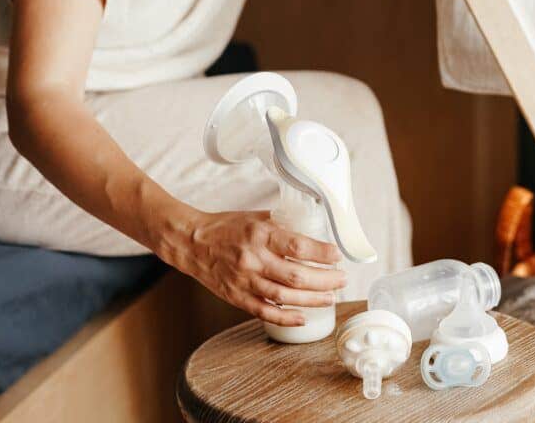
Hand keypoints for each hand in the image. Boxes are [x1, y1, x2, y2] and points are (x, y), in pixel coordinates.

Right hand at [162, 209, 346, 325]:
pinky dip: (285, 318)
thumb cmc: (227, 228)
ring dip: (311, 299)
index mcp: (260, 234)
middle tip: (342, 280)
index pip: (297, 246)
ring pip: (284, 296)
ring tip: (331, 298)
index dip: (321, 253)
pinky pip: (264, 312)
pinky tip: (302, 317)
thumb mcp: (257, 217)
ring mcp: (244, 281)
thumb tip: (314, 229)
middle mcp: (253, 259)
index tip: (337, 256)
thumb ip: (284, 225)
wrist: (192, 243)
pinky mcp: (237, 297)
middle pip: (296, 275)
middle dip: (325, 280)